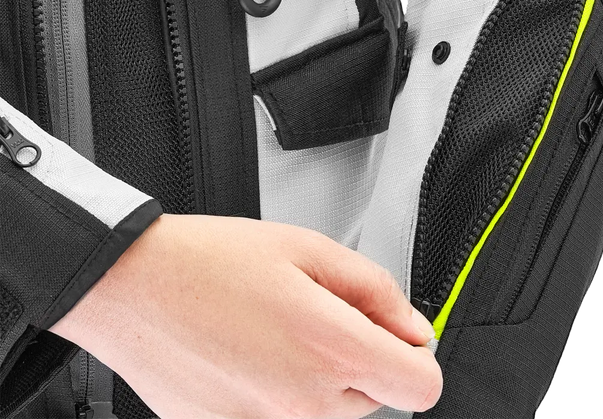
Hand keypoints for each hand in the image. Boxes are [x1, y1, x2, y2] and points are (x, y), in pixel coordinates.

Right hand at [50, 214, 442, 418]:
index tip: (393, 333)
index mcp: (330, 348)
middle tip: (315, 311)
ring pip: (330, 410)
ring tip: (276, 326)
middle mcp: (303, 404)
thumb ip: (375, 289)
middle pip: (375, 394)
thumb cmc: (212, 260)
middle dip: (359, 354)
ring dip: (320, 375)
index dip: (414, 355)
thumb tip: (414, 328)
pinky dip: (278, 391)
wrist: (133, 285)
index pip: (420, 386)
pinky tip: (248, 352)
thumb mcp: (307, 249)